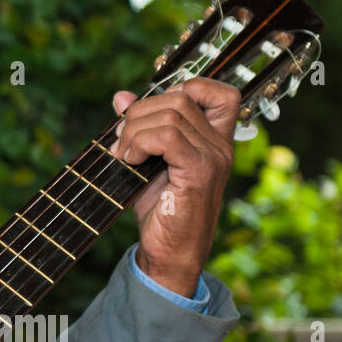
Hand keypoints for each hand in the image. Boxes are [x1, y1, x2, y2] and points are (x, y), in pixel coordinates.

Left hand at [111, 78, 239, 296]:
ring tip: (123, 155)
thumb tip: (121, 96)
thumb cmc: (159, 210)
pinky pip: (167, 136)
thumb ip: (139, 127)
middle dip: (139, 113)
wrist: (168, 253)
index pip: (220, 92)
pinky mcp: (199, 173)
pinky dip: (139, 142)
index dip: (184, 87)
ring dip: (134, 131)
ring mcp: (213, 158)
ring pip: (170, 114)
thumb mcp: (146, 161)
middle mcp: (220, 146)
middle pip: (179, 97)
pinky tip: (129, 161)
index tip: (152, 114)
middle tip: (122, 142)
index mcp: (214, 140)